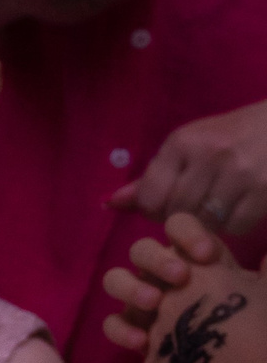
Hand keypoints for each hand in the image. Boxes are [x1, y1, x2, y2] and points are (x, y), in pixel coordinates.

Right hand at [104, 213, 266, 362]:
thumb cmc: (258, 326)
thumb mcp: (265, 290)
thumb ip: (266, 270)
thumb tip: (266, 256)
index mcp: (196, 258)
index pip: (178, 227)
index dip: (187, 234)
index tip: (206, 255)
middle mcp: (166, 276)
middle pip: (142, 250)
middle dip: (157, 260)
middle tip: (181, 280)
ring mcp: (148, 305)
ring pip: (117, 280)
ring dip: (131, 287)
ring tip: (154, 304)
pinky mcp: (137, 334)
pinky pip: (113, 323)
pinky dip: (121, 328)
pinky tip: (142, 342)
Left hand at [110, 99, 266, 234]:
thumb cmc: (235, 135)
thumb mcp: (191, 144)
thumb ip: (153, 176)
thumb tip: (110, 203)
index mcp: (184, 141)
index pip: (150, 197)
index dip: (155, 211)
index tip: (168, 205)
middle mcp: (210, 154)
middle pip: (176, 213)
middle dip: (181, 219)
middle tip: (196, 209)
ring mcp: (241, 172)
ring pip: (205, 223)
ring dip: (208, 224)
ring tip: (218, 207)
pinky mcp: (265, 189)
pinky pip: (236, 226)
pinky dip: (235, 225)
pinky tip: (241, 207)